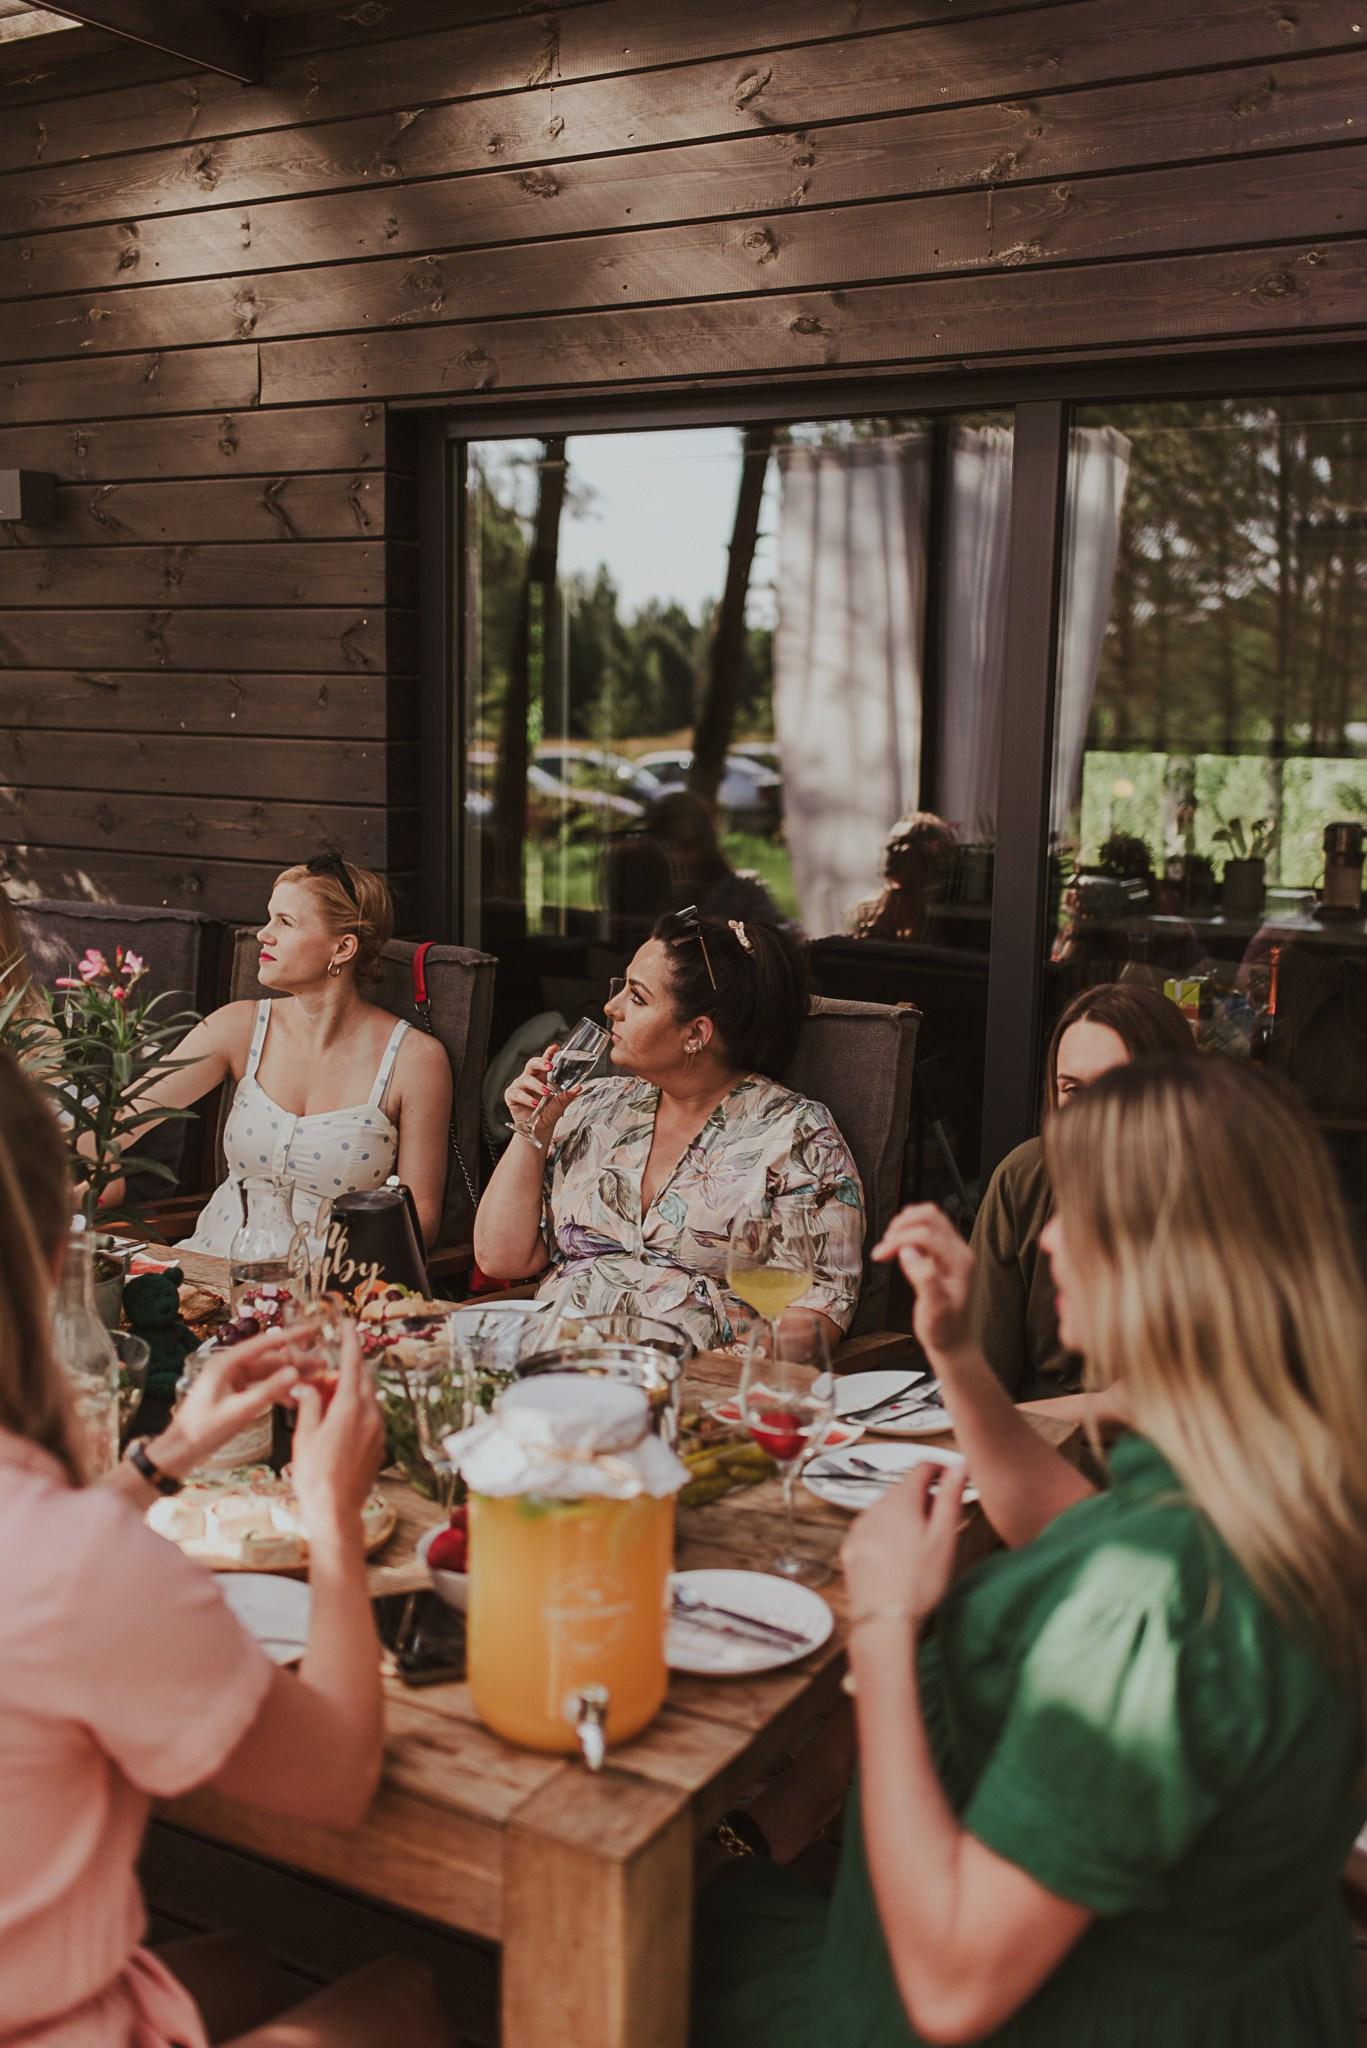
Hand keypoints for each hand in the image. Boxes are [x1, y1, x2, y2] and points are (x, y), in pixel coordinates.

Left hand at [154, 1326, 301, 1478]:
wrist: (180, 1451)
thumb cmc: (202, 1430)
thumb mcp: (239, 1411)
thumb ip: (268, 1391)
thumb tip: (294, 1373)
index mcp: (226, 1363)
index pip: (264, 1343)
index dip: (290, 1336)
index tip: (311, 1330)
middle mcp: (229, 1367)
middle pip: (269, 1360)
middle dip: (296, 1362)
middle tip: (322, 1364)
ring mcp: (232, 1380)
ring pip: (268, 1374)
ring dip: (289, 1378)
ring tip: (314, 1382)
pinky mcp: (234, 1393)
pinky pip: (261, 1387)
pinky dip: (277, 1391)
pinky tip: (294, 1399)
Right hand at [289, 1320, 384, 1537]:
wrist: (336, 1511)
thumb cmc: (315, 1476)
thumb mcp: (304, 1436)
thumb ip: (310, 1405)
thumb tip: (309, 1387)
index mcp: (350, 1408)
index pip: (352, 1364)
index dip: (350, 1341)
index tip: (349, 1324)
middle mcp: (370, 1415)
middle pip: (363, 1379)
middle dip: (348, 1368)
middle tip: (328, 1368)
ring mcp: (378, 1431)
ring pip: (368, 1398)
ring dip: (351, 1390)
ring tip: (328, 1396)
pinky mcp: (379, 1446)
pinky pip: (370, 1417)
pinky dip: (357, 1409)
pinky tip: (339, 1420)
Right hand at [504, 1047, 579, 1143]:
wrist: (538, 1130)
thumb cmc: (547, 1114)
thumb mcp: (560, 1105)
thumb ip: (567, 1096)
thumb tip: (578, 1087)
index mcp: (541, 1077)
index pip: (544, 1062)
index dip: (549, 1053)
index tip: (555, 1047)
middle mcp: (529, 1079)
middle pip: (532, 1064)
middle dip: (541, 1063)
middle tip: (550, 1066)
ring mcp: (519, 1086)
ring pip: (525, 1079)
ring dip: (537, 1085)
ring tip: (546, 1092)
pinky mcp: (511, 1096)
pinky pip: (517, 1093)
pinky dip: (526, 1098)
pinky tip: (534, 1103)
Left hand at [840, 1463, 966, 1624]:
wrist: (883, 1622)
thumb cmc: (918, 1582)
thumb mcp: (944, 1538)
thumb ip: (950, 1497)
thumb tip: (958, 1467)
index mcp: (900, 1501)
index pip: (921, 1468)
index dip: (939, 1468)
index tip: (951, 1476)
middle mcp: (874, 1508)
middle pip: (903, 1490)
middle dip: (923, 1498)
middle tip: (942, 1522)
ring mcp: (859, 1528)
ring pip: (887, 1510)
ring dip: (904, 1517)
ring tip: (921, 1547)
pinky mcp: (851, 1548)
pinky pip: (873, 1530)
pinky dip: (887, 1534)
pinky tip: (898, 1558)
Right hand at [872, 1203, 975, 1361]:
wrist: (953, 1339)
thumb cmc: (944, 1329)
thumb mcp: (934, 1310)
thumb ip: (924, 1279)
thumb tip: (908, 1252)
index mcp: (960, 1262)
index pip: (927, 1234)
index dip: (900, 1239)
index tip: (880, 1255)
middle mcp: (960, 1251)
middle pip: (930, 1215)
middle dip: (901, 1226)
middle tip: (883, 1248)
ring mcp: (953, 1250)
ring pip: (928, 1218)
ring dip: (903, 1226)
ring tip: (887, 1246)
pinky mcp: (944, 1253)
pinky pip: (926, 1228)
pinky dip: (907, 1230)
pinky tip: (896, 1246)